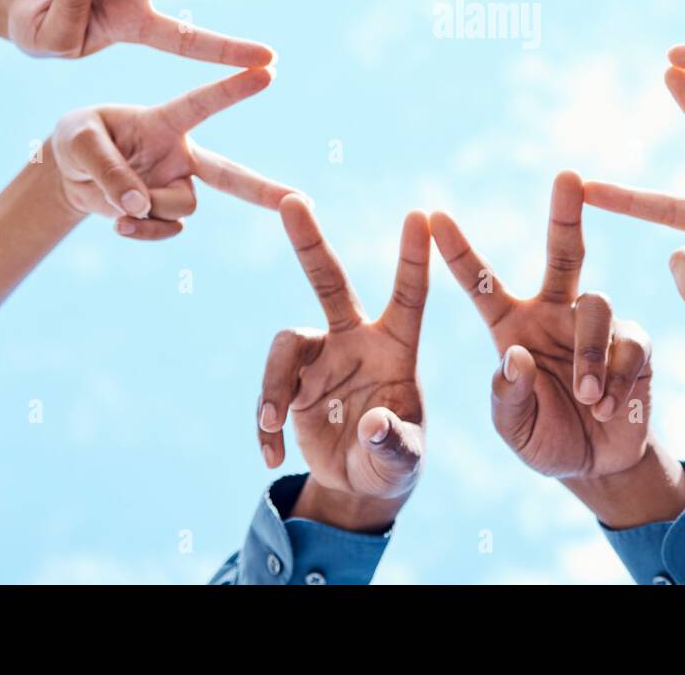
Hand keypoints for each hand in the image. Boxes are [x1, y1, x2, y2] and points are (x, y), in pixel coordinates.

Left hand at [51, 67, 292, 238]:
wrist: (67, 175)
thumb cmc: (76, 139)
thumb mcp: (77, 142)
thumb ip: (107, 168)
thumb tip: (139, 208)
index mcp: (163, 122)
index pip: (201, 105)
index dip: (232, 89)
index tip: (267, 70)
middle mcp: (180, 153)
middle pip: (230, 173)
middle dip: (264, 188)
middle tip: (302, 200)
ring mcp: (176, 184)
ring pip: (182, 206)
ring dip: (148, 209)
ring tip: (117, 204)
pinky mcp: (165, 212)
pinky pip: (166, 229)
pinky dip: (143, 232)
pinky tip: (122, 225)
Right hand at [257, 199, 427, 529]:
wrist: (360, 484)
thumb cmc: (394, 461)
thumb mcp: (403, 461)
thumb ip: (394, 444)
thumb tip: (373, 423)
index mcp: (396, 348)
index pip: (409, 296)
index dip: (414, 256)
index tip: (419, 214)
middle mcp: (355, 340)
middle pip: (329, 281)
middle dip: (310, 241)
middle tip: (291, 200)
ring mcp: (320, 357)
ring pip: (286, 343)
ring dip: (273, 385)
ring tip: (273, 424)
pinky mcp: (291, 382)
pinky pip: (268, 391)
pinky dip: (265, 423)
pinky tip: (271, 454)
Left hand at [430, 172, 652, 480]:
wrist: (598, 466)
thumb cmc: (546, 437)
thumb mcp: (515, 428)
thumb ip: (509, 397)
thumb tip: (516, 355)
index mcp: (512, 326)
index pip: (481, 282)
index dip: (458, 250)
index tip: (433, 215)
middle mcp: (555, 312)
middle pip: (564, 251)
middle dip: (566, 213)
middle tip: (568, 175)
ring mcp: (597, 324)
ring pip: (596, 304)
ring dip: (589, 353)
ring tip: (587, 397)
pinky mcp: (633, 343)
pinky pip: (629, 342)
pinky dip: (617, 375)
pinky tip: (608, 405)